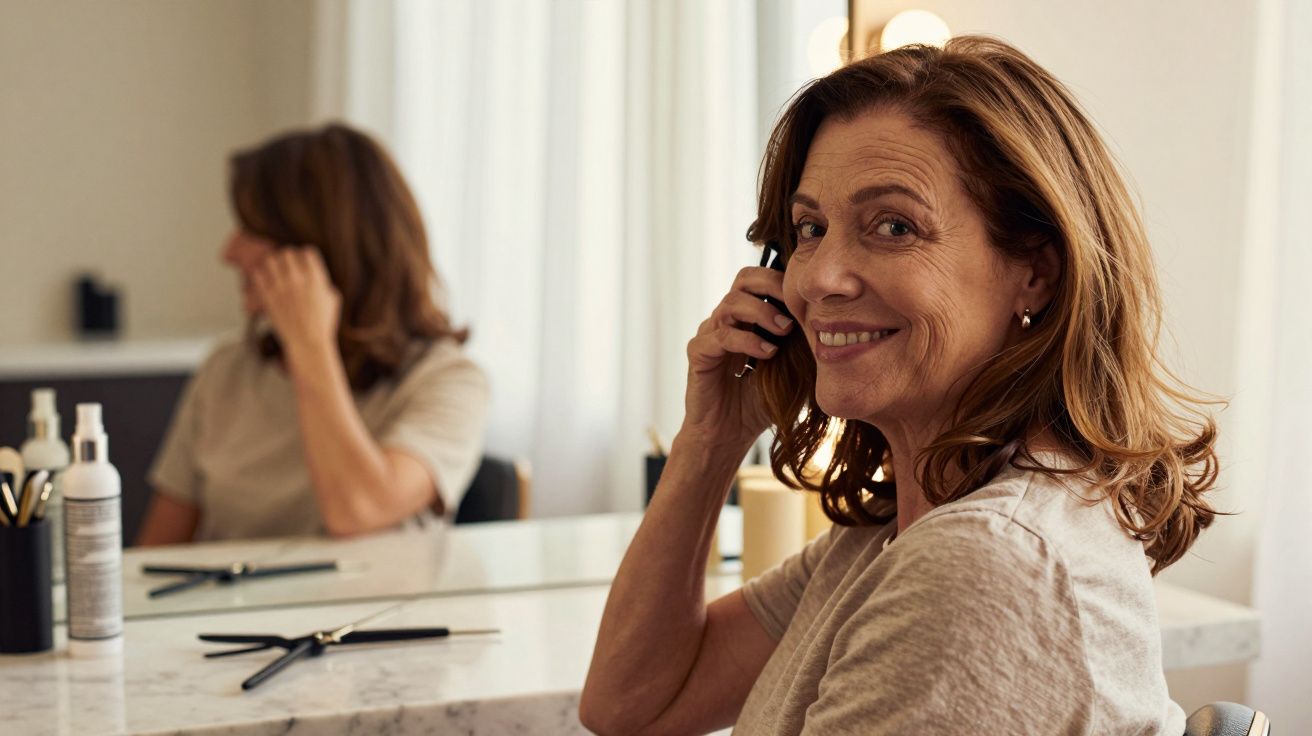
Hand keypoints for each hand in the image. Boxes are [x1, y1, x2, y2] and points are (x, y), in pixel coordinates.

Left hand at [250, 247, 341, 358]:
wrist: (308, 343)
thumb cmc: (323, 324)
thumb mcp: (333, 300)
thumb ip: (324, 283)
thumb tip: (317, 275)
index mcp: (316, 279)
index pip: (307, 252)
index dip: (305, 256)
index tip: (304, 263)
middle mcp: (297, 280)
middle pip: (287, 253)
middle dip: (288, 259)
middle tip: (287, 267)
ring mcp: (281, 288)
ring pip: (270, 260)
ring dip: (273, 264)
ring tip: (274, 272)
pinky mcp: (268, 297)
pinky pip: (257, 275)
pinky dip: (260, 275)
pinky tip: (265, 282)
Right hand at [680, 265, 793, 450]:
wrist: (729, 434)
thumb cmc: (761, 403)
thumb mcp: (791, 371)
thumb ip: (804, 347)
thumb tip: (835, 326)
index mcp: (747, 318)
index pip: (761, 280)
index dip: (783, 280)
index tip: (808, 297)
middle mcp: (727, 319)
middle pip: (744, 279)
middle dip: (772, 286)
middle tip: (795, 305)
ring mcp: (710, 333)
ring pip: (731, 303)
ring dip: (762, 312)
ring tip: (784, 330)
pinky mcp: (699, 352)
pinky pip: (720, 336)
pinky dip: (746, 341)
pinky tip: (767, 353)